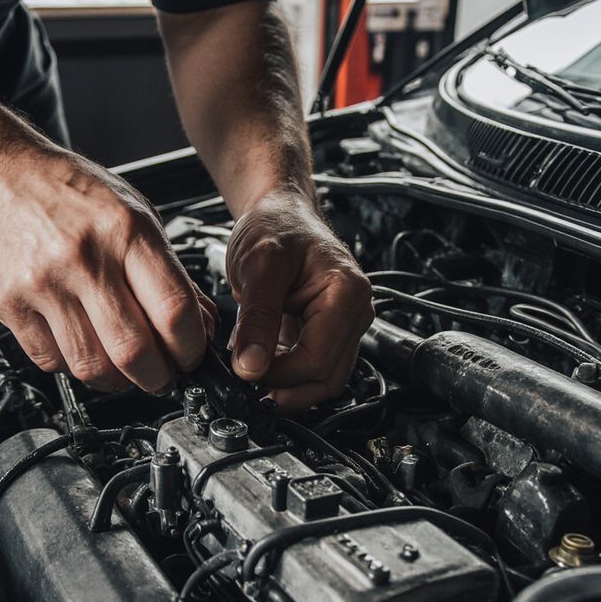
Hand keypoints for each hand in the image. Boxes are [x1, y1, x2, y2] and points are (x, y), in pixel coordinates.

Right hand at [0, 147, 214, 391]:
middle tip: (162, 376)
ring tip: (124, 369)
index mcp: (125, 230)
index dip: (191, 347)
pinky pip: (50, 360)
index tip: (192, 355)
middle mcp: (84, 257)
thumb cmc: (67, 192)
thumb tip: (202, 324)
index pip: (174, 310)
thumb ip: (169, 271)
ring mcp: (42, 283)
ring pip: (91, 366)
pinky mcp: (8, 303)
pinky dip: (73, 366)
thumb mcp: (134, 214)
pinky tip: (82, 347)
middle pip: (133, 351)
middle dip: (158, 377)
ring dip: (117, 381)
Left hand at [226, 189, 373, 408]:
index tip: (245, 370)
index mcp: (347, 293)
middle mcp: (355, 312)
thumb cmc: (275, 226)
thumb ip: (256, 318)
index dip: (279, 374)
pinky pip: (313, 368)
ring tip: (252, 375)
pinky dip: (287, 375)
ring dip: (288, 387)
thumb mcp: (258, 266)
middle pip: (327, 378)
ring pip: (323, 380)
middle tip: (247, 384)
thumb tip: (250, 367)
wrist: (278, 213)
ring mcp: (345, 326)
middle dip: (286, 388)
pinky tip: (262, 365)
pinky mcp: (328, 333)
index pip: (318, 360)